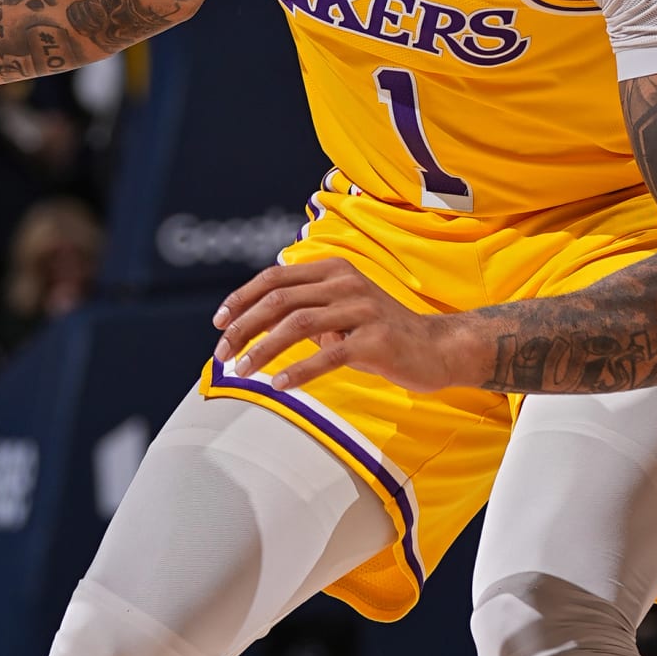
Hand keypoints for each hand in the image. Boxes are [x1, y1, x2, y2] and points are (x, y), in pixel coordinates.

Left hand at [214, 258, 479, 393]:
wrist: (437, 348)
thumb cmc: (381, 334)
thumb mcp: (341, 313)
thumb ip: (306, 310)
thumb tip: (255, 324)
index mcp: (334, 270)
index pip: (275, 278)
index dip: (241, 299)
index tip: (219, 324)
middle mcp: (346, 283)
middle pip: (279, 300)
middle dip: (243, 327)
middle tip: (221, 354)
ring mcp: (361, 310)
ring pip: (298, 324)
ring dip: (263, 350)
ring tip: (241, 372)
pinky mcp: (375, 340)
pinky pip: (328, 355)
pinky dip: (298, 371)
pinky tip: (278, 385)